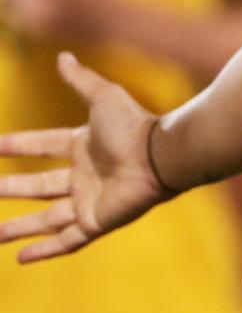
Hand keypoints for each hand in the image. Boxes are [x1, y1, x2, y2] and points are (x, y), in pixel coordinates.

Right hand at [0, 52, 169, 261]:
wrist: (156, 157)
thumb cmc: (132, 125)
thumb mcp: (102, 96)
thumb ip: (80, 80)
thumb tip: (62, 55)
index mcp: (84, 145)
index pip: (44, 146)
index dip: (20, 146)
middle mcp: (84, 175)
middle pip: (39, 186)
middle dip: (12, 189)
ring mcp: (89, 201)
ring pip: (47, 219)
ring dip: (20, 227)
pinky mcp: (95, 223)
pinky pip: (65, 242)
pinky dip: (43, 251)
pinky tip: (20, 257)